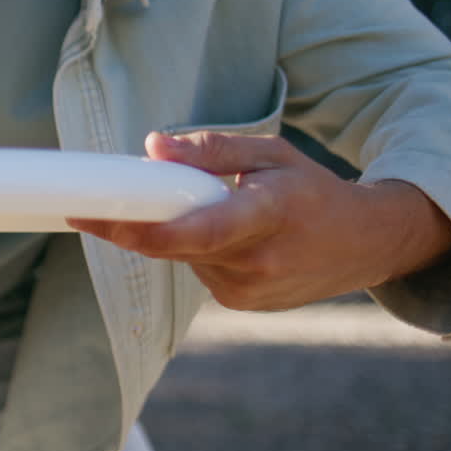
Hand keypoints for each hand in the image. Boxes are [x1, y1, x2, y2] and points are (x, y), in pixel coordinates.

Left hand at [68, 131, 450, 311]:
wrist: (364, 244)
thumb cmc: (313, 190)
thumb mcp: (270, 153)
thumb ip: (210, 150)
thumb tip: (152, 147)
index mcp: (268, 214)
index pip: (191, 231)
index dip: (134, 227)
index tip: (86, 213)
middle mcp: (257, 261)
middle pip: (171, 245)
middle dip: (132, 223)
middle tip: (97, 199)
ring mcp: (248, 290)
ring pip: (181, 257)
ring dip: (175, 233)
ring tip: (210, 209)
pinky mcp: (241, 304)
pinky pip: (196, 270)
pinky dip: (194, 250)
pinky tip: (224, 236)